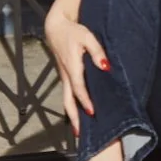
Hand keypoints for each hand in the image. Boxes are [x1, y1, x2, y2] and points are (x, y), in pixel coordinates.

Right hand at [44, 6, 108, 132]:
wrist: (56, 27)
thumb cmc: (73, 31)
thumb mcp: (88, 36)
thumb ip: (97, 51)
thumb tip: (105, 66)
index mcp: (72, 67)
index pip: (78, 88)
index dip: (85, 101)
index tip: (91, 113)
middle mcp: (66, 75)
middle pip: (68, 100)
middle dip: (74, 117)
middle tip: (80, 134)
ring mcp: (64, 76)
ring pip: (67, 99)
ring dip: (72, 114)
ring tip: (79, 130)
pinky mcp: (65, 75)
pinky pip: (68, 93)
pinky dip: (72, 105)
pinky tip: (79, 112)